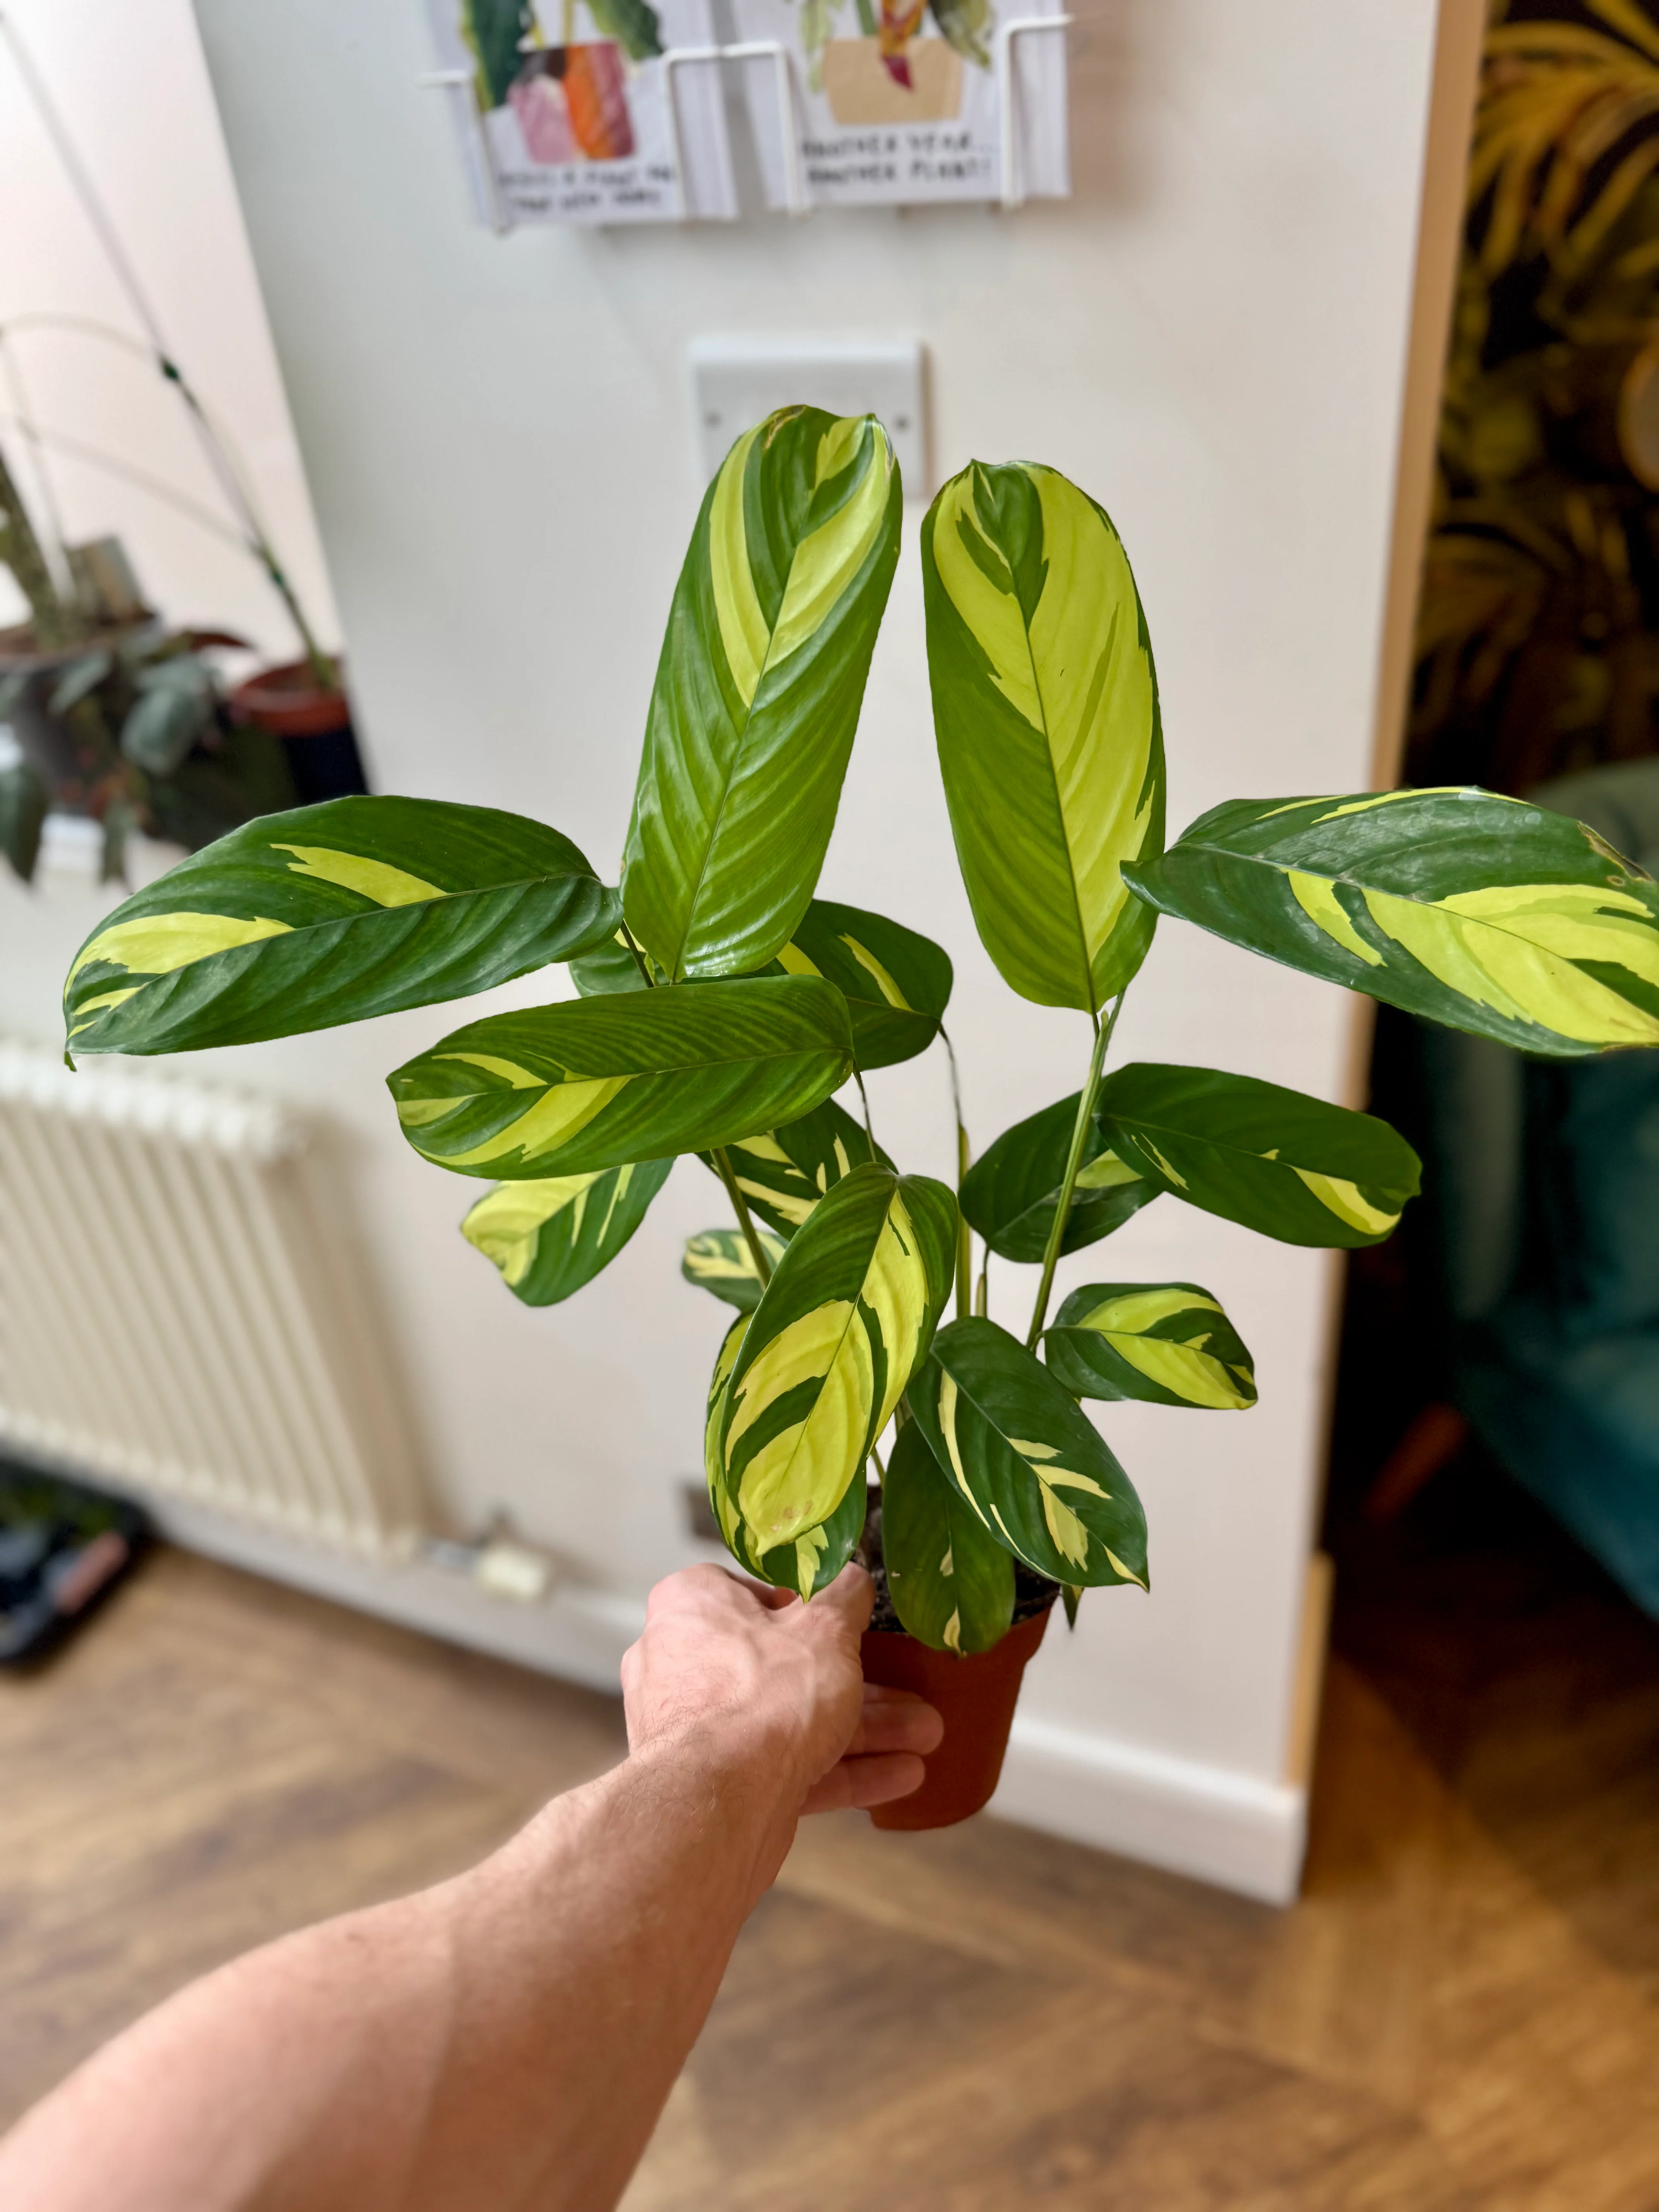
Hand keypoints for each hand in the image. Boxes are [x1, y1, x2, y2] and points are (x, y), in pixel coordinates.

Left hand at [621, 1563, 941, 1819]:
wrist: (718, 1805)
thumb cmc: (765, 1693)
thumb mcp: (826, 1628)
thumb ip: (844, 1597)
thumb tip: (851, 1578)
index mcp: (694, 1607)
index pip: (750, 1593)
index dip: (804, 1606)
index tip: (845, 1621)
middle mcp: (687, 1664)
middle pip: (786, 1666)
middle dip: (860, 1685)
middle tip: (911, 1691)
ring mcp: (701, 1730)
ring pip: (794, 1721)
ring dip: (864, 1730)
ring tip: (926, 1736)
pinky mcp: (721, 1784)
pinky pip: (788, 1767)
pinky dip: (842, 1770)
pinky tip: (902, 1774)